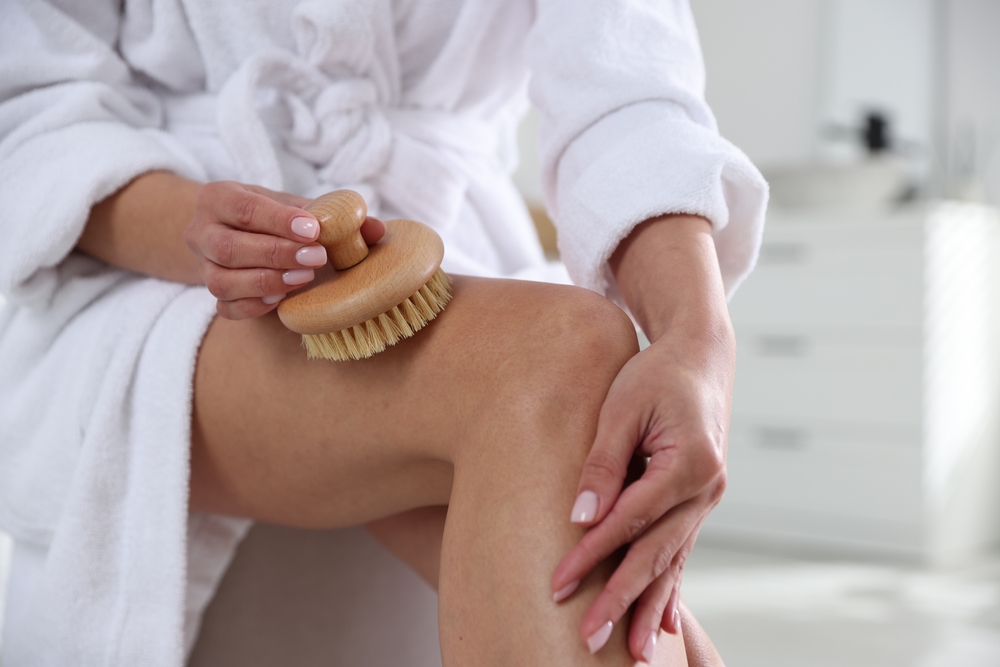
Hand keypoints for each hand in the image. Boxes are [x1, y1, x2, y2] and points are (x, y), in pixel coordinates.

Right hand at [183, 181, 384, 318]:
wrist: (235, 232)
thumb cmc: (273, 216)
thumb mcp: (298, 206)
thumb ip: (336, 214)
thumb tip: (376, 229)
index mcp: (218, 197)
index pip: (243, 208)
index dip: (278, 220)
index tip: (313, 229)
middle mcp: (200, 231)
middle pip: (228, 247)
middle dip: (275, 254)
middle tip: (317, 258)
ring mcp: (203, 267)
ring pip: (221, 281)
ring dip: (266, 282)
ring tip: (303, 278)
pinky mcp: (212, 295)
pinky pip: (225, 308)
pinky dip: (253, 306)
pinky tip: (281, 301)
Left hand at [550, 214, 732, 661]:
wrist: (700, 357)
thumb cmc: (656, 374)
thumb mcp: (623, 407)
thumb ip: (604, 463)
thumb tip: (580, 517)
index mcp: (691, 463)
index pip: (631, 520)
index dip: (593, 554)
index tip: (558, 584)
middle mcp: (706, 489)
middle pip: (656, 554)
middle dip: (621, 600)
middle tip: (588, 638)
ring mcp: (707, 500)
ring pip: (672, 562)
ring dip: (649, 608)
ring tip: (631, 652)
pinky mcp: (698, 502)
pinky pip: (682, 551)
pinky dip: (671, 587)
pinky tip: (663, 624)